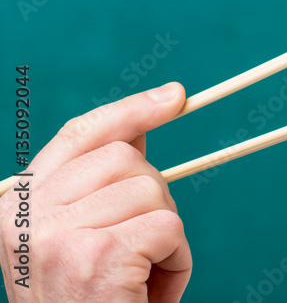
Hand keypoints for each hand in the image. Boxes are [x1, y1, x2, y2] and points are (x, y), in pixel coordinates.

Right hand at [0, 82, 191, 301]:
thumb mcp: (80, 239)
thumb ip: (101, 186)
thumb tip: (145, 130)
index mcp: (15, 205)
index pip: (80, 134)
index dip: (132, 110)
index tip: (177, 96)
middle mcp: (23, 216)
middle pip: (127, 158)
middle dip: (155, 198)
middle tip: (142, 250)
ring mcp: (55, 234)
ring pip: (153, 190)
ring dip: (167, 237)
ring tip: (141, 279)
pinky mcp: (95, 254)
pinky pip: (168, 225)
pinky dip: (177, 259)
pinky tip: (149, 291)